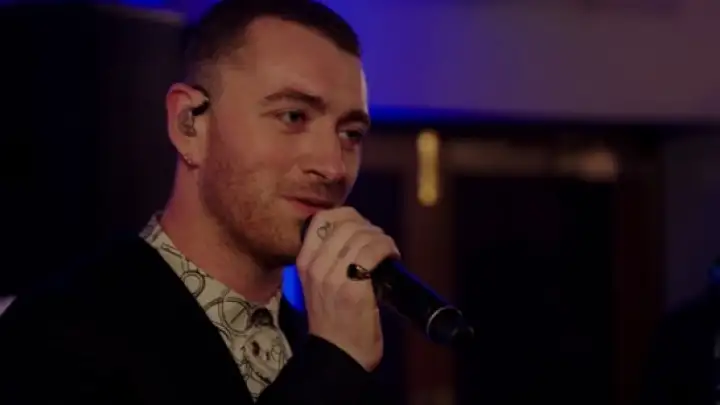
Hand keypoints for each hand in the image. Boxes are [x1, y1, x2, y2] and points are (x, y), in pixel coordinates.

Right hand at [295, 207, 399, 371]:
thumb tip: (355, 234)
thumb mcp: (319, 285)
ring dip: (382, 238)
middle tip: (379, 241)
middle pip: (346, 223)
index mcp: (304, 262)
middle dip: (369, 227)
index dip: (347, 216)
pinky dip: (388, 248)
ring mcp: (332, 276)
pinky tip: (393, 256)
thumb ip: (328, 260)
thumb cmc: (333, 321)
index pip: (321, 219)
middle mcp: (315, 265)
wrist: (338, 355)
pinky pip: (374, 251)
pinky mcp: (353, 287)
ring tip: (388, 250)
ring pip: (362, 235)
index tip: (361, 227)